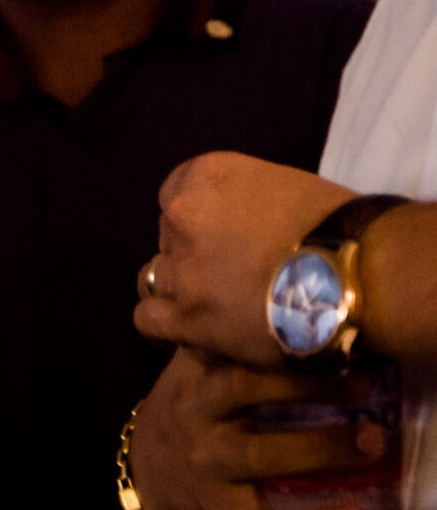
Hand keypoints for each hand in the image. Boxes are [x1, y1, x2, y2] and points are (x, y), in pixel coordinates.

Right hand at [127, 348, 386, 509]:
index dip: (275, 339)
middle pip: (244, 391)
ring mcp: (205, 466)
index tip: (328, 334)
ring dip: (320, 449)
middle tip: (365, 388)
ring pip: (260, 456)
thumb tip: (303, 317)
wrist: (148, 475)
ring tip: (371, 443)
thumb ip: (226, 347)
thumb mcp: (191, 373)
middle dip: (306, 386)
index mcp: (192, 375)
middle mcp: (193, 415)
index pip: (228, 345)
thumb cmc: (188, 413)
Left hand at [138, 152, 353, 363]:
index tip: (223, 238)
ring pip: (157, 277)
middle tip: (231, 276)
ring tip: (214, 306)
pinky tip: (180, 332)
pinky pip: (148, 319)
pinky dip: (161, 327)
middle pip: (169, 237)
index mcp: (205, 176)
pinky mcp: (188, 318)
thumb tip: (246, 221)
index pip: (177, 195)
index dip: (200, 221)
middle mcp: (182, 216)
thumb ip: (248, 202)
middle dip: (195, 254)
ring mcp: (182, 269)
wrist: (362, 275)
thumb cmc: (340, 226)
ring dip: (182, 290)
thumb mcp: (284, 188)